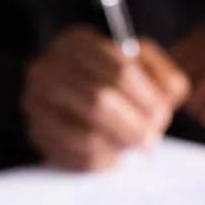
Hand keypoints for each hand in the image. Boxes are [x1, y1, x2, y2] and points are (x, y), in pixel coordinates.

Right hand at [22, 24, 188, 169]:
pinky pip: (76, 157)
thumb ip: (162, 76)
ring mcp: (36, 103)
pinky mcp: (37, 134)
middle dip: (134, 126)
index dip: (147, 98)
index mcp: (76, 43)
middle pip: (100, 102)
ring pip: (87, 135)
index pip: (120, 70)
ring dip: (119, 145)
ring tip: (132, 145)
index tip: (161, 114)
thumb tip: (168, 97)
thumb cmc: (114, 79)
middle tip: (151, 139)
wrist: (72, 96)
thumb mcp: (142, 65)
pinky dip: (104, 161)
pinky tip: (114, 155)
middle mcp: (47, 69)